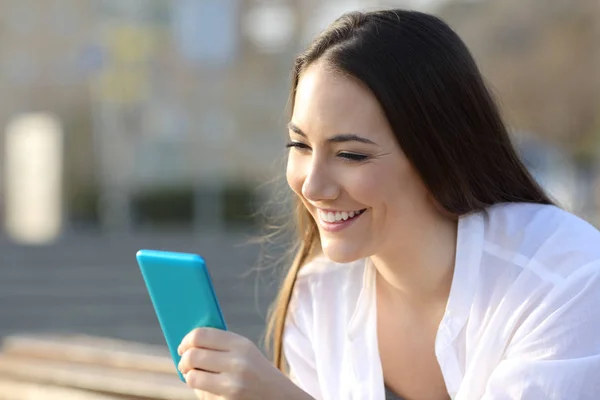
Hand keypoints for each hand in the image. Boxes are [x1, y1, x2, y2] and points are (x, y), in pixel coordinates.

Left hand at [178, 327, 311, 399]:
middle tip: (184, 363)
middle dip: (183, 360)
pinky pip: (202, 394)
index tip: (183, 346)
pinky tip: (209, 389)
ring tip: (194, 376)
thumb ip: (221, 345)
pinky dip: (200, 391)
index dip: (186, 340)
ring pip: (192, 377)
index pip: (201, 335)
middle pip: (192, 355)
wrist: (280, 397)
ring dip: (189, 377)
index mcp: (241, 344)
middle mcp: (237, 363)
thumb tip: (187, 345)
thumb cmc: (256, 372)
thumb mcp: (245, 352)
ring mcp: (232, 385)